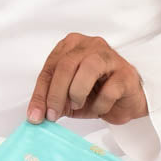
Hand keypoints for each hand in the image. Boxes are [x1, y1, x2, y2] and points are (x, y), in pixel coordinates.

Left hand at [27, 33, 147, 126]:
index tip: (35, 115)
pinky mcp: (126, 73)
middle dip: (55, 95)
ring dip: (77, 93)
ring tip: (78, 105)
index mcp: (72, 46)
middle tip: (52, 115)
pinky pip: (109, 89)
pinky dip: (100, 105)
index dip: (40, 93)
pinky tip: (100, 108)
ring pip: (87, 69)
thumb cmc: (97, 94)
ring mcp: (110, 57)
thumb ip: (53, 101)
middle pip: (65, 65)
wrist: (125, 102)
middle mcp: (90, 46)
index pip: (50, 68)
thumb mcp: (68, 99)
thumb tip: (36, 114)